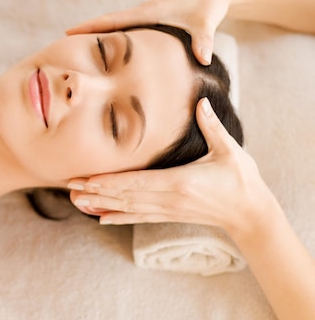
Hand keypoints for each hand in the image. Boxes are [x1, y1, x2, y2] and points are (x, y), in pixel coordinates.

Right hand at [66, 0, 242, 65]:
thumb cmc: (210, 5)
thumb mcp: (207, 22)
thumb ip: (203, 40)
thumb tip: (203, 59)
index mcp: (150, 12)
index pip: (113, 20)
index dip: (90, 27)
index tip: (68, 32)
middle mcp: (143, 12)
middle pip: (107, 22)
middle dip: (86, 31)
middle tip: (62, 42)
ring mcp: (146, 17)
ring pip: (115, 27)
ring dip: (97, 34)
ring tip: (77, 49)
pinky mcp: (152, 22)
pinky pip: (126, 30)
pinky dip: (113, 37)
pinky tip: (107, 50)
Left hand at [68, 98, 278, 240]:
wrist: (249, 213)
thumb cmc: (240, 179)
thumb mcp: (230, 150)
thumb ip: (212, 126)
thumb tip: (201, 102)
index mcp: (179, 182)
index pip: (136, 182)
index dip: (109, 181)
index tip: (87, 177)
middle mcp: (169, 199)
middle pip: (125, 195)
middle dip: (96, 190)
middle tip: (70, 185)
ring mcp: (168, 210)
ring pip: (128, 208)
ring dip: (101, 204)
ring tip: (77, 200)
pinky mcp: (169, 216)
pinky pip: (139, 218)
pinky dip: (118, 217)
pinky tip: (100, 218)